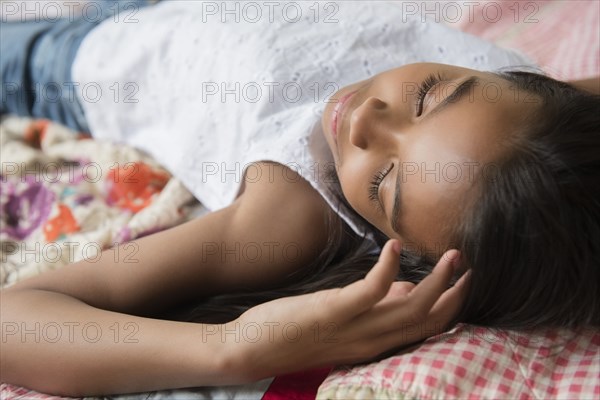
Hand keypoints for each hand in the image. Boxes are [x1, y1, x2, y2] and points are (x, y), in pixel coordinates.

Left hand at [224, 239, 468, 381]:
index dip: (449, 308)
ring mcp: (353, 329)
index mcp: (373, 345)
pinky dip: (388, 269)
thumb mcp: (342, 324)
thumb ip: (375, 310)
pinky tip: (395, 247)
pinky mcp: (333, 312)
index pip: (423, 331)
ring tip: (452, 256)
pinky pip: (370, 292)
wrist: (251, 349)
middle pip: (426, 322)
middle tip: (469, 266)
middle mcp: (370, 342)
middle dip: (453, 294)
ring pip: (409, 309)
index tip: (464, 283)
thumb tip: (406, 289)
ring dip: (435, 281)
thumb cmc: (294, 332)